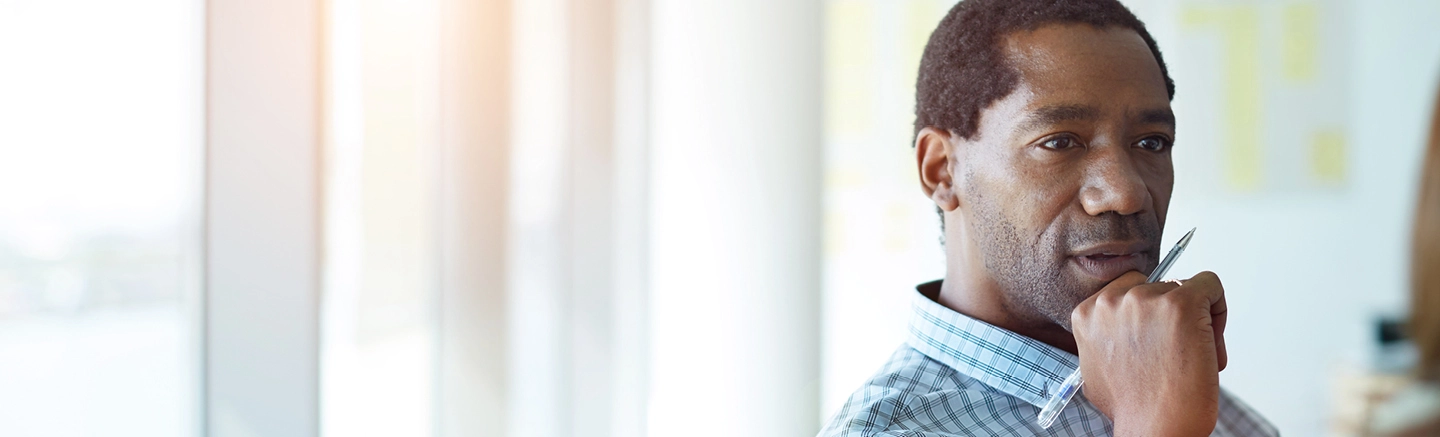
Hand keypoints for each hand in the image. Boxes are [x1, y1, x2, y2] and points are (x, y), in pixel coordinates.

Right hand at [1070, 271, 1227, 436]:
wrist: (1154, 428)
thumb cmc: (1133, 407)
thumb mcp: (1097, 365)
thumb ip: (1106, 337)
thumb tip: (1123, 329)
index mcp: (1088, 313)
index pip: (1126, 289)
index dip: (1146, 315)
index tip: (1157, 341)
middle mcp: (1113, 300)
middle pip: (1155, 287)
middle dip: (1169, 316)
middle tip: (1178, 351)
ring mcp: (1147, 299)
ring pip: (1184, 288)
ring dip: (1195, 319)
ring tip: (1194, 355)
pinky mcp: (1182, 304)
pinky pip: (1210, 285)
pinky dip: (1217, 308)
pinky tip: (1211, 342)